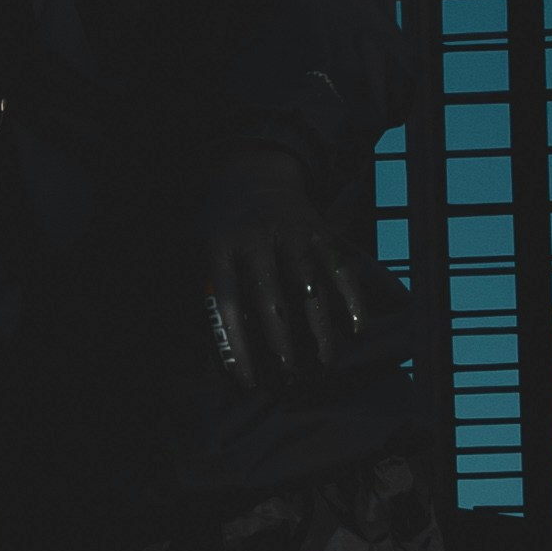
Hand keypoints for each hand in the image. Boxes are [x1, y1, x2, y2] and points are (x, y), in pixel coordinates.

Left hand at [197, 150, 372, 393]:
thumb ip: (197, 285)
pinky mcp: (319, 232)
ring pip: (308, 285)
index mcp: (220, 246)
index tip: (247, 377)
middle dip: (279, 339)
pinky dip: (351, 297)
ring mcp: (291, 233)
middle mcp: (255, 238)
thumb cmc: (222, 224)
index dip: (237, 343)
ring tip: (322, 361)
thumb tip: (201, 340)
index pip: (227, 302)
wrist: (255, 172)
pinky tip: (356, 327)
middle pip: (269, 296)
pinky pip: (338, 268)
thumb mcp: (195, 243)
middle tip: (288, 372)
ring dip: (318, 327)